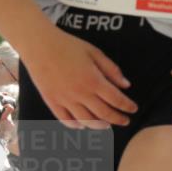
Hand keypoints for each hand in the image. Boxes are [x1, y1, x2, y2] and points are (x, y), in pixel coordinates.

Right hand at [0, 104, 15, 141]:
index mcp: (4, 119)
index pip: (10, 108)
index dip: (8, 106)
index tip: (4, 107)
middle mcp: (10, 121)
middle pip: (8, 114)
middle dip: (3, 115)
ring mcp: (12, 125)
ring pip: (9, 119)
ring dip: (4, 120)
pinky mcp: (13, 129)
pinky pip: (9, 124)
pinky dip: (6, 124)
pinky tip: (1, 128)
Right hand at [22, 28, 136, 128]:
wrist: (38, 44)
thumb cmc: (68, 46)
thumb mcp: (94, 53)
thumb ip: (111, 70)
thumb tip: (126, 85)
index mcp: (93, 80)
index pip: (116, 100)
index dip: (127, 106)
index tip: (133, 109)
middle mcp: (80, 93)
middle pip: (104, 114)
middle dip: (118, 119)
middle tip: (125, 121)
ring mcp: (65, 99)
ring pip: (86, 120)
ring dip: (99, 126)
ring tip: (107, 125)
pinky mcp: (51, 101)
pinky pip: (65, 120)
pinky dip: (76, 125)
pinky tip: (83, 125)